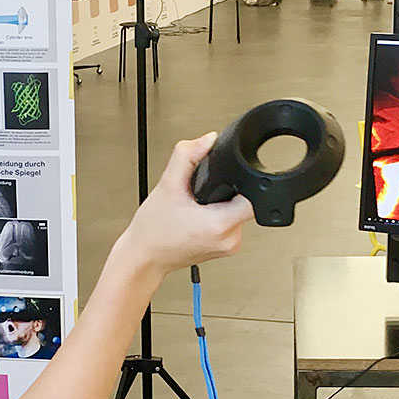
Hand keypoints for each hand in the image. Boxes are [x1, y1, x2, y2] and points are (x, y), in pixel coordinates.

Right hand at [118, 133, 254, 277]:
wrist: (144, 257)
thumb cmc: (152, 232)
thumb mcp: (168, 185)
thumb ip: (188, 156)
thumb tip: (207, 140)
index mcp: (220, 224)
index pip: (255, 196)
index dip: (244, 180)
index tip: (228, 178)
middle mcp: (230, 239)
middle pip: (246, 201)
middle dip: (228, 191)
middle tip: (202, 195)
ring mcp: (230, 246)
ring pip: (239, 212)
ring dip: (223, 204)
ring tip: (198, 207)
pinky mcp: (227, 248)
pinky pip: (233, 224)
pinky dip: (220, 216)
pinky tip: (200, 217)